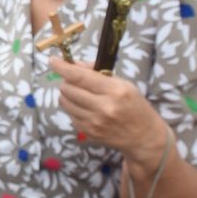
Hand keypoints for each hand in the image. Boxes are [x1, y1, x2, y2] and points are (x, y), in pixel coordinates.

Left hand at [48, 57, 163, 154]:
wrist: (143, 136)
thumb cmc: (134, 105)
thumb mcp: (123, 83)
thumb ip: (97, 73)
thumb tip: (72, 65)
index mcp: (115, 91)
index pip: (80, 76)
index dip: (62, 67)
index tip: (53, 60)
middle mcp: (103, 107)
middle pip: (67, 89)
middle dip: (67, 81)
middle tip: (75, 80)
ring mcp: (94, 122)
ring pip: (65, 102)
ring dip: (68, 94)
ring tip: (81, 94)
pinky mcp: (88, 132)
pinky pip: (70, 114)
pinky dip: (73, 108)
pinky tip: (86, 108)